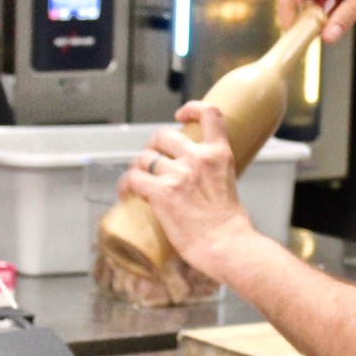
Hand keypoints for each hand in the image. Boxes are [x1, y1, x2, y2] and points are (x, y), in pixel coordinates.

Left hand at [123, 102, 258, 277]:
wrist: (227, 246)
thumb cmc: (230, 227)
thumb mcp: (228, 185)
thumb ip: (213, 176)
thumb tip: (198, 184)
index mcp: (219, 155)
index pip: (209, 114)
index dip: (191, 109)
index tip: (181, 116)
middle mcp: (198, 158)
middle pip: (163, 136)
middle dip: (153, 147)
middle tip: (151, 163)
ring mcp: (178, 174)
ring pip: (145, 158)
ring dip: (138, 169)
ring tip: (136, 182)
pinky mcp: (161, 192)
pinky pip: (133, 179)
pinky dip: (126, 185)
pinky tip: (126, 194)